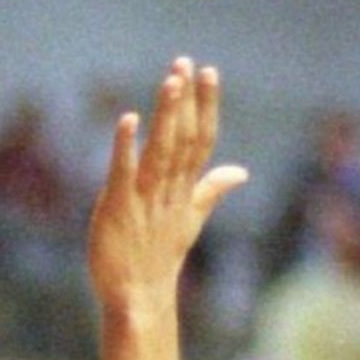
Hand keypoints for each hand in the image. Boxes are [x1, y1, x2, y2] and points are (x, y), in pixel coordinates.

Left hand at [88, 58, 248, 313]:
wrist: (138, 297)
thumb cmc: (159, 257)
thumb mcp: (189, 219)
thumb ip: (211, 190)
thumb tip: (241, 171)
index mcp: (184, 190)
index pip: (201, 141)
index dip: (206, 106)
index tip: (209, 72)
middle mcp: (169, 191)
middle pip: (183, 139)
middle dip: (186, 101)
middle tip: (186, 62)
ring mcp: (145, 200)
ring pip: (161, 151)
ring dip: (166, 116)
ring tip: (171, 81)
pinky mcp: (118, 209)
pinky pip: (124, 174)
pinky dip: (126, 147)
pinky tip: (128, 120)